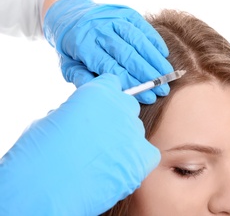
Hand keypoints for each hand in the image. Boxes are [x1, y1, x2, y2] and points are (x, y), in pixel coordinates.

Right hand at [0, 74, 159, 214]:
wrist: (44, 187)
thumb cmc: (39, 153)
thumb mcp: (52, 120)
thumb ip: (75, 113)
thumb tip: (79, 119)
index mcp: (98, 92)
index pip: (112, 84)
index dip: (105, 98)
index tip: (98, 110)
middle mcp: (121, 107)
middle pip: (128, 107)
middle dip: (116, 118)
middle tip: (100, 137)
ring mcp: (133, 132)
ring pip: (136, 132)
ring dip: (125, 141)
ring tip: (104, 159)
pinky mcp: (141, 158)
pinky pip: (148, 154)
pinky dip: (138, 160)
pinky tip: (120, 169)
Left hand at [43, 0, 173, 103]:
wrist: (71, 14)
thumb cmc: (73, 47)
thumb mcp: (69, 65)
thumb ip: (84, 79)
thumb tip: (107, 92)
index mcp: (84, 46)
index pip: (113, 68)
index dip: (132, 83)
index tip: (148, 96)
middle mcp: (100, 30)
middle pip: (128, 55)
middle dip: (148, 74)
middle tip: (163, 89)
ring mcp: (114, 19)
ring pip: (138, 40)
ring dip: (155, 59)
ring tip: (167, 75)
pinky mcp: (125, 12)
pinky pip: (143, 27)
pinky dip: (154, 40)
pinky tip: (163, 54)